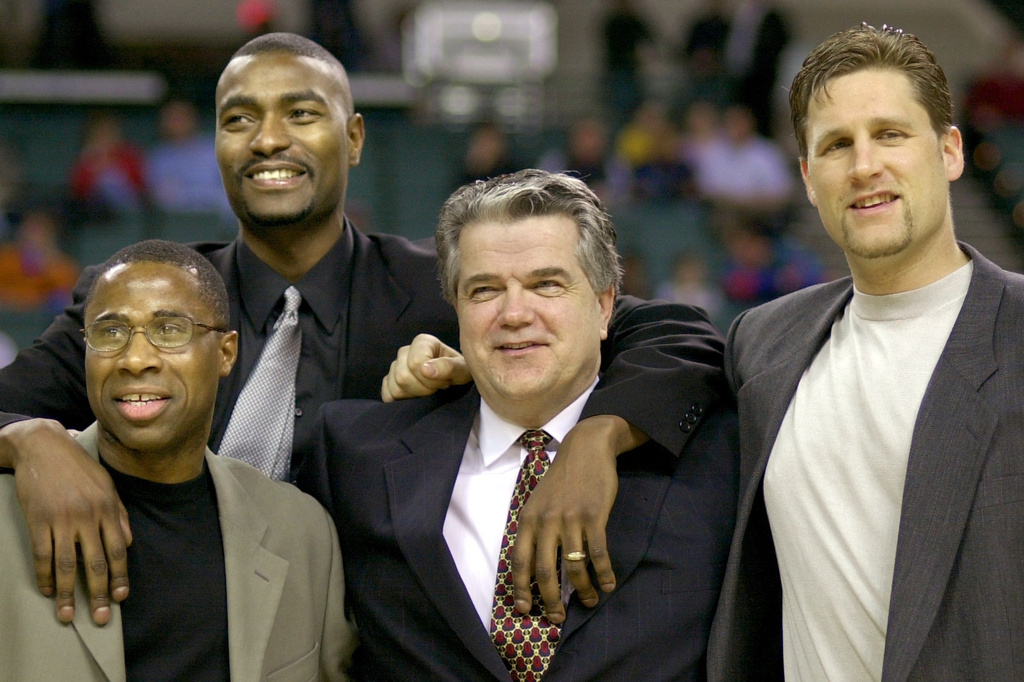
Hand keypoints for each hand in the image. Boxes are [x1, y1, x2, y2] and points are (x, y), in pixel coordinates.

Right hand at [0, 419, 131, 624]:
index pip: (118, 550)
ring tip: (68, 615)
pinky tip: (47, 591)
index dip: (120, 576)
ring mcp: (62, 519)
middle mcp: (88, 516)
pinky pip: (42, 555)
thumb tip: (129, 543)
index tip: (120, 597)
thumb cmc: (79, 467)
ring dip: (68, 594)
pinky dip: (44, 577)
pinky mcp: (38, 520)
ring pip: (66, 565)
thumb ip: (119, 515)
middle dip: (99, 593)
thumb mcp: (107, 486)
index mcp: (108, 509)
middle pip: (96, 563)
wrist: (44, 446)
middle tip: (101, 618)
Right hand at [381, 334, 471, 401]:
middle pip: (403, 377)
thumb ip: (448, 367)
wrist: (455, 381)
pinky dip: (401, 400)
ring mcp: (395, 366)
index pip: (415, 363)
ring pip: (395, 386)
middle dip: (423, 389)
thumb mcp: (463, 369)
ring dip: (414, 395)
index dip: (431, 379)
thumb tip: (425, 370)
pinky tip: (416, 397)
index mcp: (423, 342)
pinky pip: (387, 393)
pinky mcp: (389, 381)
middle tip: (438, 388)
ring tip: (429, 391)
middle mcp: (405, 351)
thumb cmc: (460, 372)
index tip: (445, 381)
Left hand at [510, 415, 647, 623]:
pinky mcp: (593, 516)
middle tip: (557, 617)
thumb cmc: (562, 479)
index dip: (520, 588)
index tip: (524, 609)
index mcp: (528, 519)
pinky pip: (597, 554)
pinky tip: (607, 585)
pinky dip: (603, 574)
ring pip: (572, 566)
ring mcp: (570, 519)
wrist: (586, 448)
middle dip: (550, 599)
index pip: (519, 561)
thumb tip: (534, 565)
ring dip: (582, 590)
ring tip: (589, 601)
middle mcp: (545, 521)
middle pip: (544, 570)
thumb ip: (535, 529)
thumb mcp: (539, 500)